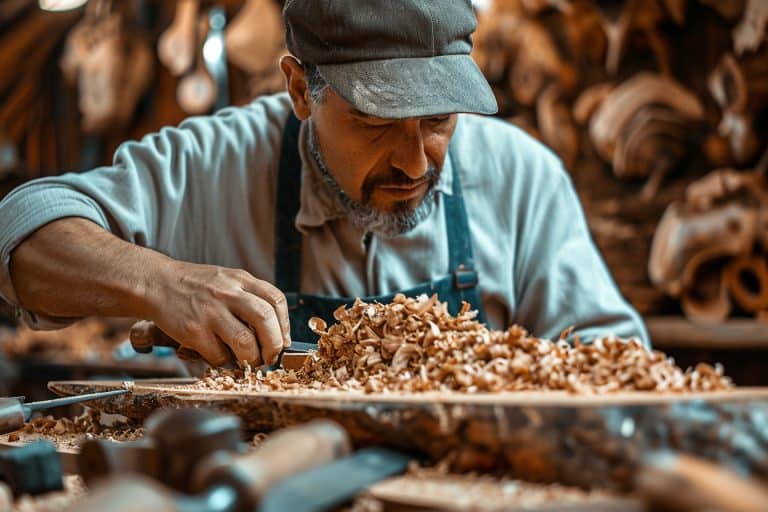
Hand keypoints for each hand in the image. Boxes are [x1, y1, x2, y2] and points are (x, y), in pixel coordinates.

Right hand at [141, 261, 290, 366]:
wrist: (157, 283)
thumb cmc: (197, 286)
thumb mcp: (228, 280)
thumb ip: (251, 297)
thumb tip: (276, 331)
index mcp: (241, 279)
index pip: (276, 300)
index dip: (285, 325)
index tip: (283, 341)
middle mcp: (228, 293)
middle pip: (265, 320)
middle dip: (273, 345)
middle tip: (270, 357)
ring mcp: (210, 312)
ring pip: (245, 343)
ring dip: (251, 359)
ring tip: (247, 360)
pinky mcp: (193, 331)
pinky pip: (219, 355)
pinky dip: (223, 361)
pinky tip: (219, 354)